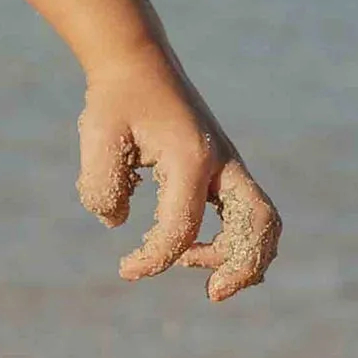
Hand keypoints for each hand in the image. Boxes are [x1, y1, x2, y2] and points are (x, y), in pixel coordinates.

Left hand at [75, 53, 281, 303]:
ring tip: (206, 276)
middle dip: (240, 264)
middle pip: (256, 224)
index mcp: (190, 158)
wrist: (138, 64)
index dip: (154, 258)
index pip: (180, 227)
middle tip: (211, 293)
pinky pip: (246, 210)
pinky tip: (198, 251)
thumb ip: (102, 183)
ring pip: (260, 219)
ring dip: (243, 253)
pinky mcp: (223, 169)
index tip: (126, 270)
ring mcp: (228, 165)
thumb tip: (117, 223)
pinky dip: (238, 237)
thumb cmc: (115, 100)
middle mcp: (220, 163)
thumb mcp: (96, 135)